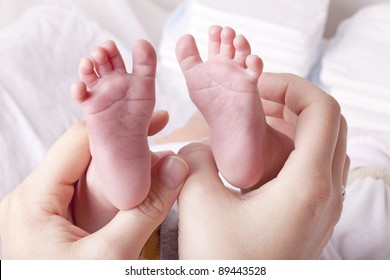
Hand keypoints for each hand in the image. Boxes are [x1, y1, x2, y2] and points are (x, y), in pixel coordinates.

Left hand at [0, 120, 187, 258]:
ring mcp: (44, 211)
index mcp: (34, 199)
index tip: (156, 120)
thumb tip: (176, 166)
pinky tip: (135, 187)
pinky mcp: (56, 224)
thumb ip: (146, 209)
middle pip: (83, 153)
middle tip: (161, 138)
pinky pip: (86, 193)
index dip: (119, 127)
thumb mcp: (112, 258)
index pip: (79, 141)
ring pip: (87, 172)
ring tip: (153, 162)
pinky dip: (114, 187)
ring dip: (121, 167)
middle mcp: (34, 199)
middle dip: (124, 147)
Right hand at [177, 73, 348, 258]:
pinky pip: (314, 167)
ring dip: (291, 126)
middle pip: (328, 123)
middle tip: (253, 102)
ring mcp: (324, 207)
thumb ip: (196, 160)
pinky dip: (290, 150)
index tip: (255, 88)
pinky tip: (256, 158)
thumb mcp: (201, 204)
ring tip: (253, 126)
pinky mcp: (312, 217)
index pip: (322, 109)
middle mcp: (327, 193)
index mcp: (309, 185)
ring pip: (323, 145)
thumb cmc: (227, 264)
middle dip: (290, 102)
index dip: (290, 85)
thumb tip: (197, 146)